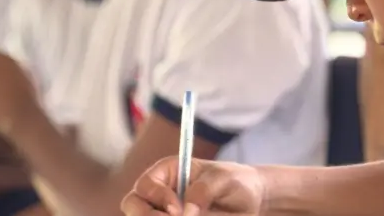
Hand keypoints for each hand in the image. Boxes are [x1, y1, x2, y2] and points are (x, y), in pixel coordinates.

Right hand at [121, 157, 265, 215]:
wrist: (250, 201)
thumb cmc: (235, 182)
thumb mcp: (223, 179)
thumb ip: (204, 190)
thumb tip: (187, 211)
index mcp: (167, 173)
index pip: (146, 185)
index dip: (157, 197)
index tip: (177, 209)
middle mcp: (159, 195)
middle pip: (133, 206)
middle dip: (147, 215)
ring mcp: (163, 213)